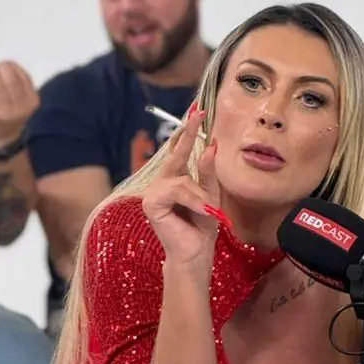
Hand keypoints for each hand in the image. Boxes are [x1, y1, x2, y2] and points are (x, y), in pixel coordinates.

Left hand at [0, 61, 39, 149]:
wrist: (2, 141)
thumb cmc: (12, 118)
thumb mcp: (24, 102)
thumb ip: (20, 86)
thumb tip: (9, 65)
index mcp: (32, 100)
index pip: (23, 76)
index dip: (13, 66)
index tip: (5, 64)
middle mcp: (23, 106)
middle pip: (11, 78)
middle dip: (2, 68)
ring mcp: (8, 110)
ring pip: (0, 83)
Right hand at [142, 108, 225, 271]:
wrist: (196, 253)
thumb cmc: (202, 226)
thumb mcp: (211, 194)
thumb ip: (208, 171)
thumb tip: (211, 145)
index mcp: (175, 178)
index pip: (181, 150)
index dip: (188, 131)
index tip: (198, 110)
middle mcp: (161, 182)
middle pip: (176, 154)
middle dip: (189, 134)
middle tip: (198, 114)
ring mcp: (153, 192)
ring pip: (182, 179)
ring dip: (199, 194)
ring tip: (207, 209)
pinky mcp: (151, 203)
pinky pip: (177, 191)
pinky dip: (192, 200)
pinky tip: (201, 210)